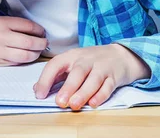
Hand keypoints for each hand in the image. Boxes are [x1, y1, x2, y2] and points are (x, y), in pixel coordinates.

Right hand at [0, 17, 47, 65]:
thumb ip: (13, 24)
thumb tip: (33, 30)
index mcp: (3, 23)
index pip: (29, 26)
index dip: (39, 30)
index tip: (42, 31)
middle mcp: (3, 37)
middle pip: (31, 42)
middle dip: (42, 43)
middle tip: (44, 42)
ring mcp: (0, 51)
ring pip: (26, 55)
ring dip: (36, 53)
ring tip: (37, 50)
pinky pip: (16, 63)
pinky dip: (25, 60)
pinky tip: (26, 57)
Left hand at [33, 44, 150, 109]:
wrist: (121, 55)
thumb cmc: (92, 61)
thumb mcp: (73, 63)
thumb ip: (56, 75)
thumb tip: (38, 89)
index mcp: (72, 56)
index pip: (56, 64)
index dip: (46, 79)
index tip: (39, 94)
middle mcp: (87, 60)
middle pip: (77, 72)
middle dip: (68, 87)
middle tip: (60, 102)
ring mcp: (102, 67)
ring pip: (93, 79)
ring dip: (83, 92)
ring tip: (74, 105)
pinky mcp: (114, 76)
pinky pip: (108, 86)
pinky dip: (101, 95)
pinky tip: (93, 103)